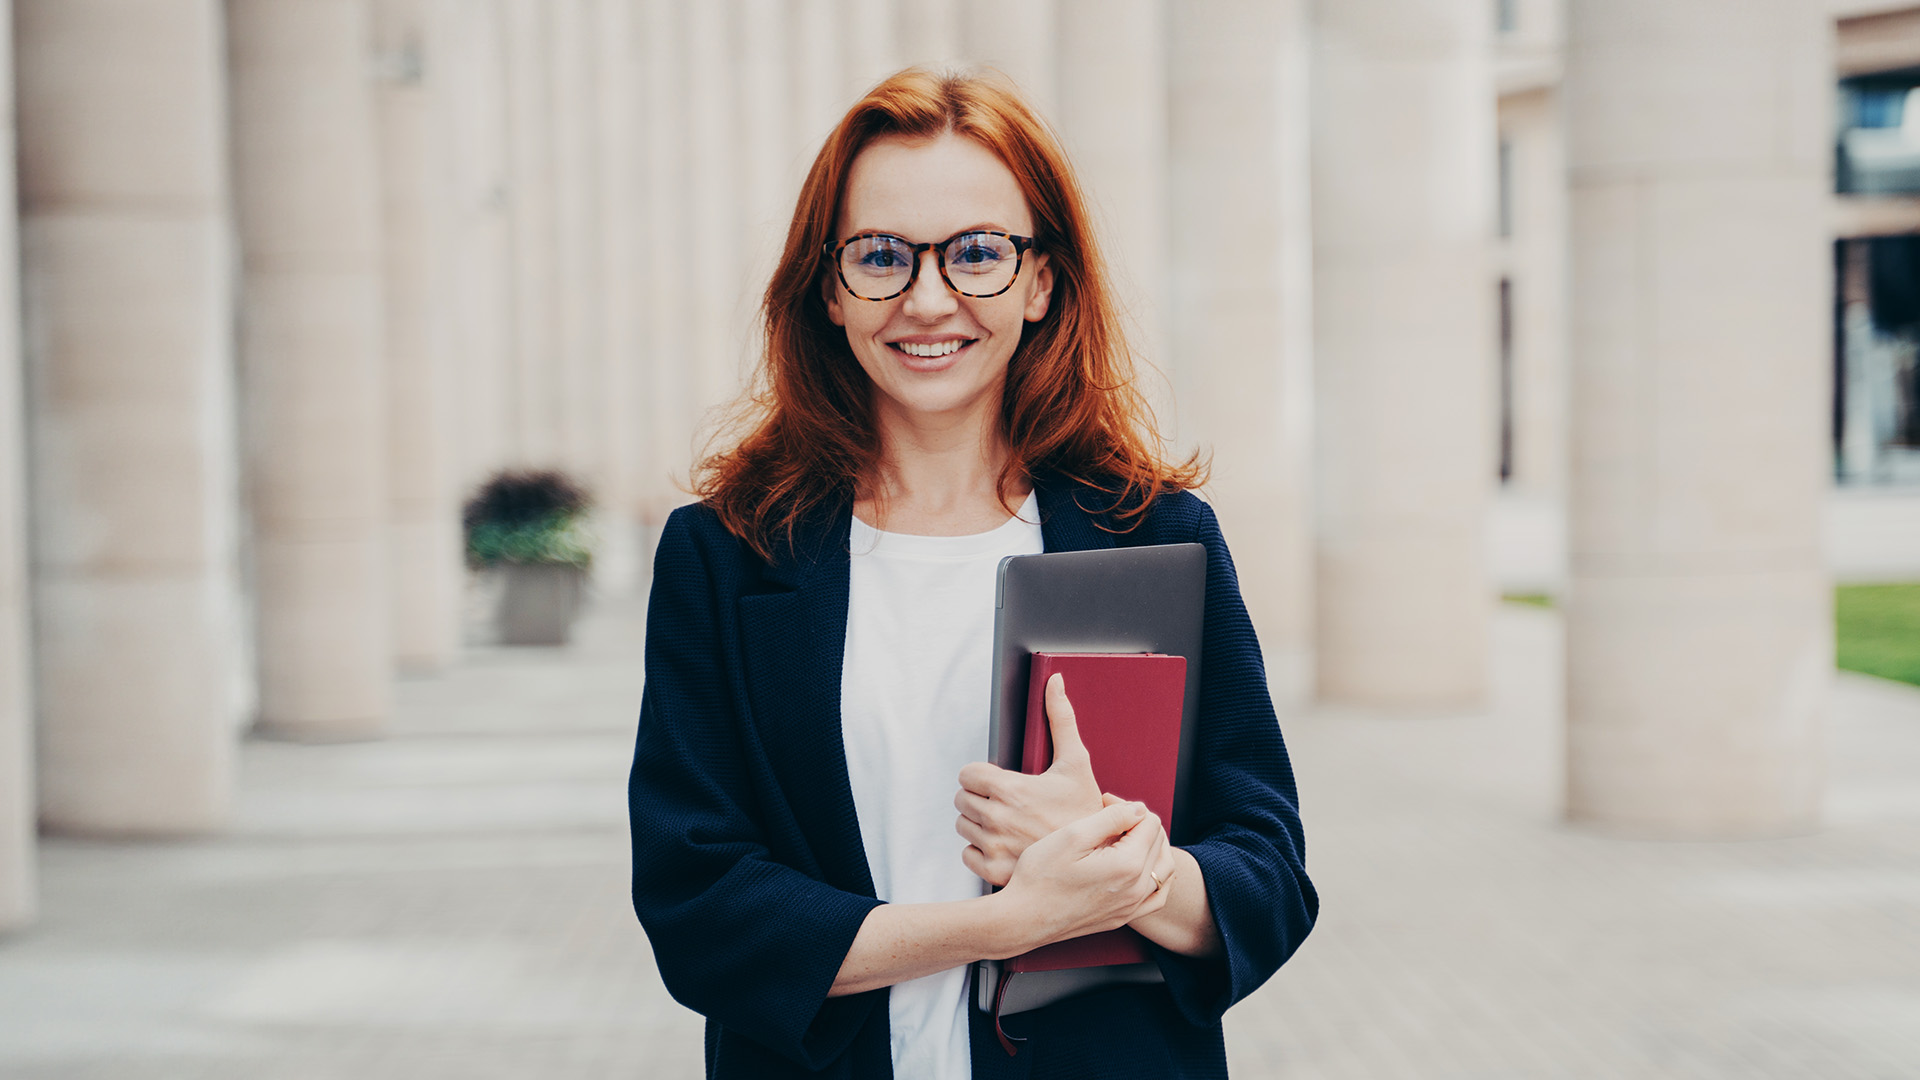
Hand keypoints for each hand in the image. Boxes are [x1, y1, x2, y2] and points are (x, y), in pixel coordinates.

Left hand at [955, 672, 1104, 886]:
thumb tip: (1055, 681)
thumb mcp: (1077, 763)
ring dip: (979, 824)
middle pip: (962, 799)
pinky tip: (1004, 846)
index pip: (966, 774)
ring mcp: (994, 846)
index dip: (982, 776)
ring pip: (963, 826)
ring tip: (1007, 824)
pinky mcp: (994, 871)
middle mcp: (997, 817)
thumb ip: (1061, 719)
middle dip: (980, 798)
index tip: (1000, 782)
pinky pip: (967, 855)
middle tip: (1006, 803)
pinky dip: (980, 851)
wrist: (1097, 861)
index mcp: (1010, 788)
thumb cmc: (1086, 810)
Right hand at [990, 799, 1174, 954]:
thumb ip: (1112, 818)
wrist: (1022, 918)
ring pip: (1164, 868)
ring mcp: (1131, 907)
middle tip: (1108, 816)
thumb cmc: (1040, 876)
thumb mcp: (1073, 835)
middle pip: (1159, 842)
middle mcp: (1136, 889)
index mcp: (1127, 865)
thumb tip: (1138, 809)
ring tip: (1123, 837)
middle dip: (1137, 822)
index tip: (1103, 803)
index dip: (1127, 805)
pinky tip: (1139, 868)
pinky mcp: (1123, 918)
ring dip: (1150, 846)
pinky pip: (1157, 896)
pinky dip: (1155, 876)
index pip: (1149, 821)